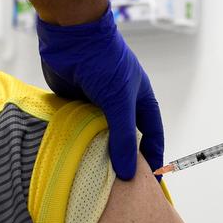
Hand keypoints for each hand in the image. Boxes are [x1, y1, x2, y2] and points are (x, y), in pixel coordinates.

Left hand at [37, 6, 163, 180]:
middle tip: (116, 185)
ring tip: (91, 177)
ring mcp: (94, 102)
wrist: (71, 38)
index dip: (151, 155)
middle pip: (121, 136)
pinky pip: (75, 126)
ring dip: (94, 150)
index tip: (150, 180)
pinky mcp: (72, 102)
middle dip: (119, 157)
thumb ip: (122, 136)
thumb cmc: (104, 63)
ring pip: (96, 133)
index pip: (150, 133)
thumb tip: (128, 172)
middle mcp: (117, 102)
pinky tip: (71, 157)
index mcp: (138, 99)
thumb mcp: (118, 101)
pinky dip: (74, 139)